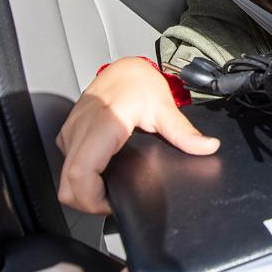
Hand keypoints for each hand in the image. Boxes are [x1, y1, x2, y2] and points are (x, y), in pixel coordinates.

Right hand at [57, 57, 219, 213]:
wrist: (124, 67)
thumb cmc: (138, 81)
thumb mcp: (164, 108)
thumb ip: (185, 133)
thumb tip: (207, 147)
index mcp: (102, 125)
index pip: (80, 174)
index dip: (92, 199)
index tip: (114, 202)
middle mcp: (80, 130)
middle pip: (67, 185)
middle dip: (88, 203)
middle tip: (113, 203)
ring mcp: (71, 132)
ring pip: (64, 178)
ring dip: (83, 192)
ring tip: (109, 192)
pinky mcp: (70, 134)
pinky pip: (68, 165)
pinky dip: (82, 179)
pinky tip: (102, 177)